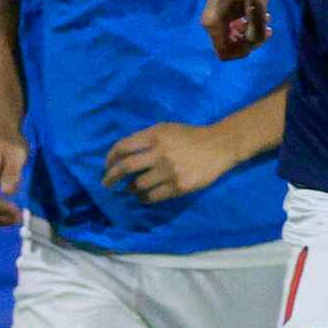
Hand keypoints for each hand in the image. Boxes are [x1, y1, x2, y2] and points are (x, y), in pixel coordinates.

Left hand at [103, 122, 238, 203]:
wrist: (220, 146)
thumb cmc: (191, 136)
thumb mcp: (166, 129)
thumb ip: (145, 138)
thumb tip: (122, 154)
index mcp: (154, 136)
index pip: (122, 147)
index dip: (110, 158)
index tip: (108, 166)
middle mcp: (160, 153)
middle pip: (126, 168)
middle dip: (111, 177)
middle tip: (106, 183)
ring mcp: (170, 171)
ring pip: (139, 185)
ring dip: (130, 189)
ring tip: (131, 190)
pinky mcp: (180, 186)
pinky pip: (154, 196)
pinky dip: (144, 198)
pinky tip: (144, 197)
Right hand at [202, 0, 270, 59]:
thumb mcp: (257, 10)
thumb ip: (256, 31)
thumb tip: (254, 43)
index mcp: (214, 25)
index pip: (224, 53)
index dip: (243, 52)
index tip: (257, 38)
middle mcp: (210, 24)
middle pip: (229, 46)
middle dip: (250, 42)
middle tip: (266, 29)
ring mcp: (214, 17)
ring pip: (232, 37)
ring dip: (250, 33)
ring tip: (267, 21)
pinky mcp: (219, 11)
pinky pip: (232, 27)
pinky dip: (246, 26)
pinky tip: (261, 16)